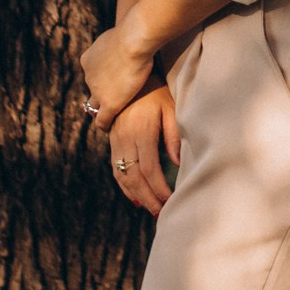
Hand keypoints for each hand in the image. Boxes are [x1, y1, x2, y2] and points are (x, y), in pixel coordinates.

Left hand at [81, 17, 157, 131]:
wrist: (134, 40)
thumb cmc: (132, 33)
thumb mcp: (119, 34)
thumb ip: (118, 42)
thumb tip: (130, 36)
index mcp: (88, 59)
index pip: (93, 73)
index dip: (102, 78)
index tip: (112, 81)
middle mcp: (88, 75)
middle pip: (94, 88)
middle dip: (102, 92)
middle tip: (115, 97)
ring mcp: (97, 91)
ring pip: (95, 105)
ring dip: (102, 109)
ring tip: (110, 115)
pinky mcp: (109, 104)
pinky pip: (102, 120)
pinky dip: (104, 125)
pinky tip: (109, 128)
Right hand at [106, 85, 181, 215]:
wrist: (128, 76)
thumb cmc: (156, 91)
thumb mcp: (170, 108)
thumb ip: (173, 135)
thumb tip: (177, 163)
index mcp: (141, 130)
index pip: (149, 168)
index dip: (159, 188)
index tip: (170, 200)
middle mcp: (124, 138)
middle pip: (134, 176)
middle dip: (148, 198)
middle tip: (161, 213)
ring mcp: (115, 140)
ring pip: (122, 175)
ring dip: (136, 195)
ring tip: (150, 209)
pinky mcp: (112, 141)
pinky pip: (115, 168)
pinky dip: (124, 186)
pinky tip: (135, 197)